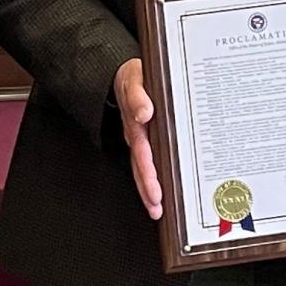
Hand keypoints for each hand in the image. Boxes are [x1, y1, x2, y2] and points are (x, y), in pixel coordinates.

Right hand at [113, 58, 162, 218]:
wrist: (125, 75)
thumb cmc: (133, 77)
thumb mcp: (135, 78)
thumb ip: (139, 95)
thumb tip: (145, 112)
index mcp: (135, 123)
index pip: (143, 151)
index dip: (148, 171)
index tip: (155, 189)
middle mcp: (136, 135)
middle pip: (141, 167)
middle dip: (148, 189)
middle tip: (156, 208)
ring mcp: (140, 140)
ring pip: (143, 169)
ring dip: (148, 190)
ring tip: (156, 210)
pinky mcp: (145, 141)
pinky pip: (148, 163)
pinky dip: (153, 179)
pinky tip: (160, 193)